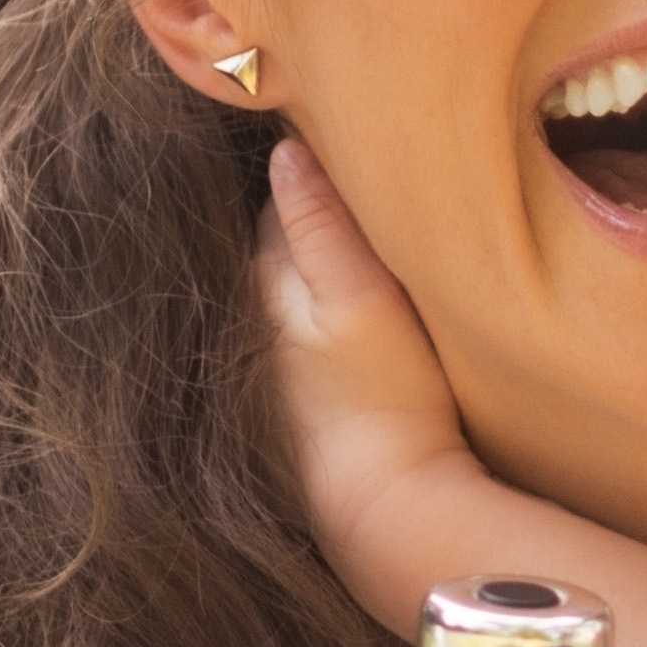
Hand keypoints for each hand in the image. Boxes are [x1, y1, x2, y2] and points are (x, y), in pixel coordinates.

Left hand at [255, 127, 479, 604]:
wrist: (387, 511)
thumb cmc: (383, 400)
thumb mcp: (360, 299)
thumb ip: (322, 225)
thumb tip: (285, 149)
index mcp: (268, 282)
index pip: (282, 198)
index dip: (314, 165)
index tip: (349, 136)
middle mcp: (259, 320)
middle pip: (282, 242)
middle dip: (310, 210)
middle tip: (359, 174)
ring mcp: (281, 365)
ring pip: (298, 287)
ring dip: (322, 263)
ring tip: (362, 234)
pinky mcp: (308, 402)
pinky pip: (315, 328)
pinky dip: (331, 308)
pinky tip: (359, 310)